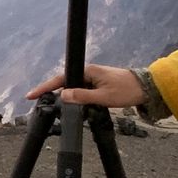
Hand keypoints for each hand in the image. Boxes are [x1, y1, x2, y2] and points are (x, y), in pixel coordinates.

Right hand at [24, 63, 145, 106]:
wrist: (147, 88)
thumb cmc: (127, 90)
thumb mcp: (103, 97)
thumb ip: (82, 97)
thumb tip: (62, 95)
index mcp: (87, 71)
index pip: (60, 79)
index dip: (44, 87)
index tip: (31, 95)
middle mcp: (88, 72)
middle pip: (63, 83)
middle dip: (50, 92)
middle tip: (37, 102)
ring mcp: (93, 78)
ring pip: (72, 88)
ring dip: (64, 97)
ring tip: (51, 105)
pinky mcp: (98, 84)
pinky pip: (81, 90)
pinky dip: (75, 98)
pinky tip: (72, 106)